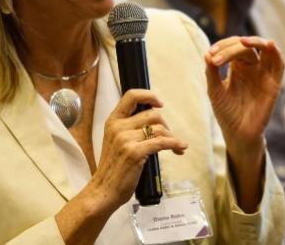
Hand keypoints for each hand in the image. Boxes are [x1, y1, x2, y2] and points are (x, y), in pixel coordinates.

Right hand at [87, 89, 187, 210]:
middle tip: (168, 136)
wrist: (104, 190)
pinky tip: (180, 148)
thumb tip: (153, 120)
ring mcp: (126, 140)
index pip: (131, 96)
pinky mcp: (135, 153)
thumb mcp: (115, 141)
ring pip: (159, 128)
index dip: (148, 96)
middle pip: (152, 114)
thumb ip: (128, 128)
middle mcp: (118, 127)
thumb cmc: (112, 168)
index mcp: (112, 121)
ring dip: (172, 136)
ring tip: (175, 146)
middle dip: (165, 124)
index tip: (159, 103)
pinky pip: (162, 142)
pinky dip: (175, 144)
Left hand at [205, 36, 283, 153]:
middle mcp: (252, 67)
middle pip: (246, 46)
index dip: (222, 46)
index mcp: (237, 66)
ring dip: (257, 41)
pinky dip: (276, 52)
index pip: (233, 46)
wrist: (237, 133)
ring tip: (243, 41)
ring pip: (266, 49)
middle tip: (217, 58)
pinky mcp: (274, 84)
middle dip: (231, 48)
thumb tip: (207, 53)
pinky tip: (270, 44)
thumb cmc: (226, 112)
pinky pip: (279, 64)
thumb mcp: (215, 90)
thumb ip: (211, 72)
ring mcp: (264, 74)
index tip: (210, 55)